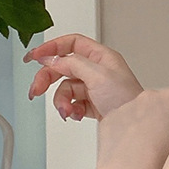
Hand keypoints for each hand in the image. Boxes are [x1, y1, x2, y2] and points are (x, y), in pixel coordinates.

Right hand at [23, 33, 143, 120]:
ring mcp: (94, 87)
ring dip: (61, 100)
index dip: (52, 47)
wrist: (134, 125)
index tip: (34, 56)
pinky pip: (71, 103)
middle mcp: (98, 70)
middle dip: (48, 78)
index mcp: (102, 56)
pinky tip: (76, 114)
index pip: (72, 43)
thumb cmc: (126, 99)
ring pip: (65, 88)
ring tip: (67, 110)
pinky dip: (70, 109)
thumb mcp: (97, 75)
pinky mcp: (92, 104)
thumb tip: (51, 58)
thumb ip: (72, 64)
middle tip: (36, 90)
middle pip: (63, 66)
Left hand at [98, 85, 168, 166]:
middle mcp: (147, 98)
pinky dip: (128, 130)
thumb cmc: (161, 159)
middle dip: (167, 113)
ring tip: (150, 147)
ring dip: (146, 121)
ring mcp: (125, 107)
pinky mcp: (109, 121)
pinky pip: (122, 121)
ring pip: (140, 110)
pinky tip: (133, 149)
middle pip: (162, 100)